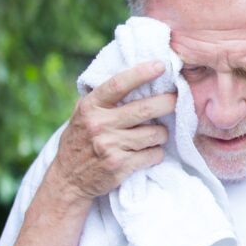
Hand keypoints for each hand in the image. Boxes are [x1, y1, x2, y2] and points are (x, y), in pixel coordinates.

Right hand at [50, 61, 175, 201]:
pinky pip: (154, 154)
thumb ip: (104, 101)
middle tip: (177, 100)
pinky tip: (148, 153)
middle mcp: (99, 124)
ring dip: (162, 134)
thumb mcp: (83, 116)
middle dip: (168, 103)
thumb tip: (137, 79)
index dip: (142, 73)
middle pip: (146, 109)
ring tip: (155, 135)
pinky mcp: (121, 165)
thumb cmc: (81, 142)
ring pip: (155, 133)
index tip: (160, 66)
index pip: (119, 84)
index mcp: (90, 107)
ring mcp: (110, 145)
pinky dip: (156, 153)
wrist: (68, 179)